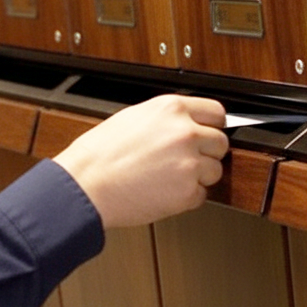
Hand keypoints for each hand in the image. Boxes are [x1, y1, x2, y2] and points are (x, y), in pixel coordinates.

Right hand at [52, 94, 227, 227]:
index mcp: (171, 108)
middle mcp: (184, 132)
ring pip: (215, 170)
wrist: (86, 185)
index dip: (212, 126)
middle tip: (184, 160)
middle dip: (206, 152)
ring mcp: (189, 163)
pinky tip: (164, 191)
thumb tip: (186, 124)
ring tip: (169, 178)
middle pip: (220, 143)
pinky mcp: (187, 192)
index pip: (216, 113)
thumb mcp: (132, 118)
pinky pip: (201, 195)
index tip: (208, 133)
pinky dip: (187, 197)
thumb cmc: (99, 155)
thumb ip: (165, 119)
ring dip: (198, 176)